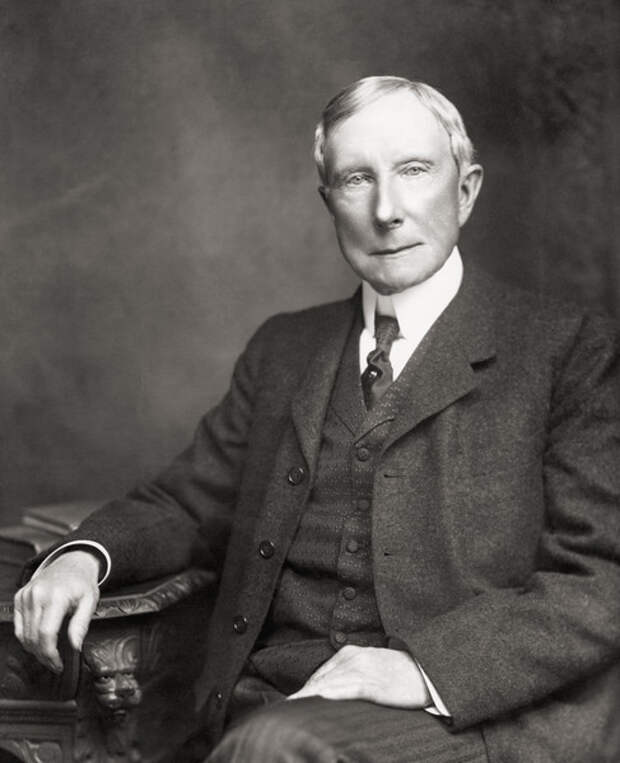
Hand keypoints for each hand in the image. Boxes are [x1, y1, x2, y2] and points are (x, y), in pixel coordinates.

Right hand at [13, 550, 99, 672]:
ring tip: (48, 654)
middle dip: (43, 655)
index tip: (58, 664)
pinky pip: (18, 625)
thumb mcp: (90, 601)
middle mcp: (37, 595)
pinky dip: (26, 638)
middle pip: (33, 637)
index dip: (50, 653)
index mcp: (56, 596)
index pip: (46, 633)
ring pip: (23, 634)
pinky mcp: (20, 597)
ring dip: (34, 649)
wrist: (71, 562)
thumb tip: (75, 646)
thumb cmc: (82, 582)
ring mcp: (26, 595)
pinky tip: (37, 642)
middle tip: (54, 664)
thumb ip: (81, 624)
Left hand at [287, 645, 429, 707]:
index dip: (303, 694)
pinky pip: (347, 690)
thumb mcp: (370, 671)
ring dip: (308, 699)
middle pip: (319, 682)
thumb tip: (328, 696)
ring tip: (292, 713)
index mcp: (349, 654)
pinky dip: (330, 696)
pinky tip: (317, 702)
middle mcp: (351, 658)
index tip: (287, 708)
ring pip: (328, 686)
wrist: (428, 671)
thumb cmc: (399, 676)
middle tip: (284, 714)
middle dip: (301, 698)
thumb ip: (349, 678)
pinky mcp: (373, 683)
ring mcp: (362, 669)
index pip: (318, 678)